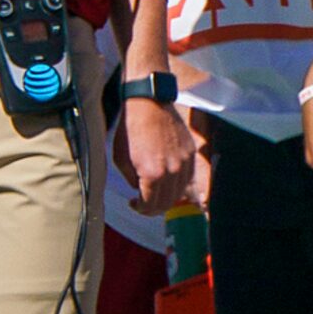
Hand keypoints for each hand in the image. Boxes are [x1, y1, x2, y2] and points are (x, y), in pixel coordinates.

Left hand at [116, 98, 198, 215]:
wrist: (149, 104)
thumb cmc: (130, 130)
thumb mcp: (121, 160)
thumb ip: (133, 181)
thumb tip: (141, 189)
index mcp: (153, 174)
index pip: (150, 205)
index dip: (140, 209)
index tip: (133, 203)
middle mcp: (173, 171)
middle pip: (167, 203)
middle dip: (153, 207)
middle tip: (143, 203)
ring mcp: (185, 162)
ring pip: (180, 192)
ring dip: (167, 197)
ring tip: (155, 192)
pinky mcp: (191, 153)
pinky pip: (187, 177)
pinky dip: (177, 184)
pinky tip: (166, 179)